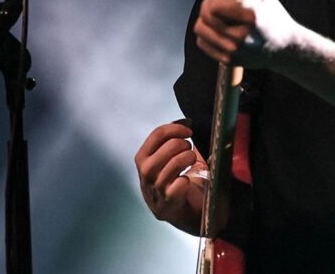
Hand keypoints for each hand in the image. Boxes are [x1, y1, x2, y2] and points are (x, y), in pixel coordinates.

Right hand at [134, 120, 205, 234]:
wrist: (186, 214)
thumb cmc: (181, 182)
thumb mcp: (174, 158)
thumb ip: (176, 140)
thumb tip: (185, 121)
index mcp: (143, 158)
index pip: (157, 135)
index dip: (176, 128)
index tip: (188, 130)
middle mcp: (145, 173)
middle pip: (168, 147)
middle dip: (184, 144)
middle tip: (189, 150)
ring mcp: (155, 190)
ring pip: (174, 164)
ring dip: (188, 159)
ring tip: (192, 161)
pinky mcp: (167, 205)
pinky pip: (178, 185)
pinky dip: (186, 181)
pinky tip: (187, 182)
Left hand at [194, 0, 297, 67]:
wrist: (285, 47)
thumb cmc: (272, 15)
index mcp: (251, 15)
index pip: (213, 6)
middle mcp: (241, 36)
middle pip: (204, 17)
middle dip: (207, 8)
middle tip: (218, 7)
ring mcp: (234, 51)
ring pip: (200, 30)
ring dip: (205, 21)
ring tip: (219, 18)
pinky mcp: (229, 61)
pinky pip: (202, 43)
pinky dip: (207, 34)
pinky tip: (220, 31)